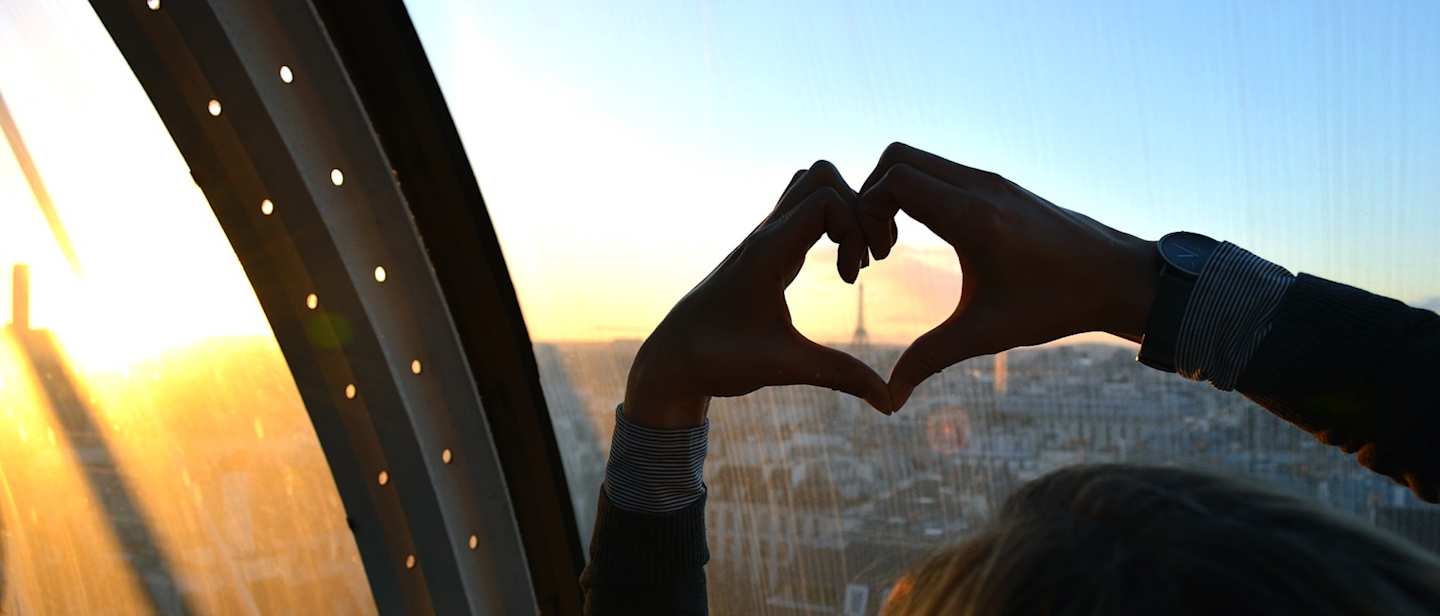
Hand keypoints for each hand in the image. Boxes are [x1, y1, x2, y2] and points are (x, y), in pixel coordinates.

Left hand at [624, 161, 891, 427]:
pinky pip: (804, 213)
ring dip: (843, 212)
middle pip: (820, 176)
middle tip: (867, 259)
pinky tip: (840, 271)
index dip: (855, 228)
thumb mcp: (785, 367)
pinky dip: (832, 227)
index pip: (825, 199)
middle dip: (857, 209)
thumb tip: (890, 403)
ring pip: (809, 188)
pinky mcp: (766, 253)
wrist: (672, 361)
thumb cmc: (719, 360)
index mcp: (767, 251)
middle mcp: (765, 235)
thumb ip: (840, 376)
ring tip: (855, 261)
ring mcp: (764, 240)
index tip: (854, 277)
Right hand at [858, 143, 1160, 409]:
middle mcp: (981, 187)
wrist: (1118, 278)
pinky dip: (916, 194)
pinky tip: (924, 239)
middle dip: (870, 197)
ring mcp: (990, 180)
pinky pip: (939, 171)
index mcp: (976, 217)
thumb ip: (930, 359)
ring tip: (893, 246)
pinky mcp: (997, 185)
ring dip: (892, 195)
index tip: (875, 258)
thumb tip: (888, 401)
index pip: (897, 178)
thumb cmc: (1057, 305)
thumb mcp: (988, 334)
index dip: (867, 211)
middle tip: (876, 247)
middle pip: (898, 157)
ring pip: (918, 160)